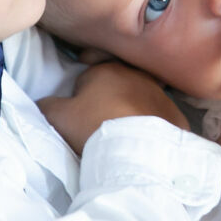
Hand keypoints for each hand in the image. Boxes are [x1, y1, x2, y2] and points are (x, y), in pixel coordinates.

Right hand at [39, 60, 184, 153]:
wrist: (138, 151)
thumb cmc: (94, 127)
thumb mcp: (57, 116)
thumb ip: (47, 105)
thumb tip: (45, 103)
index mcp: (106, 69)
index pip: (87, 79)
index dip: (80, 99)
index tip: (80, 118)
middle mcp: (136, 75)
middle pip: (115, 88)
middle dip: (108, 102)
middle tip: (100, 127)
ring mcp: (160, 94)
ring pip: (139, 101)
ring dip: (131, 113)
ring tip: (123, 136)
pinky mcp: (176, 115)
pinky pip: (159, 119)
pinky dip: (151, 127)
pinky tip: (143, 142)